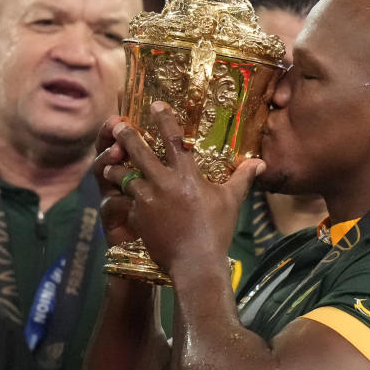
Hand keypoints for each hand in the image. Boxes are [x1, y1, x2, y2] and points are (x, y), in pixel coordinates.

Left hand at [102, 102, 264, 273]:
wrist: (195, 264)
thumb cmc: (216, 231)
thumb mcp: (231, 202)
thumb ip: (242, 178)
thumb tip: (260, 162)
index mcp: (187, 175)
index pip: (174, 139)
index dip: (163, 119)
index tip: (154, 105)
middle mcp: (164, 183)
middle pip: (138, 152)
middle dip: (125, 137)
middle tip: (116, 126)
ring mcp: (147, 201)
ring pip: (124, 177)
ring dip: (115, 170)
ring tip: (109, 166)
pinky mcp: (137, 218)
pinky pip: (125, 203)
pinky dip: (122, 199)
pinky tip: (119, 198)